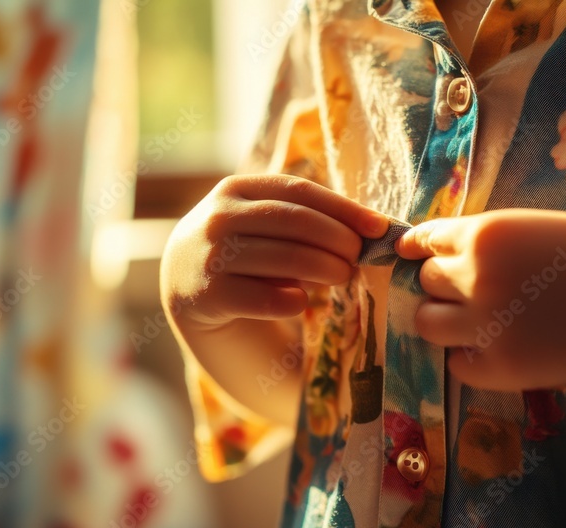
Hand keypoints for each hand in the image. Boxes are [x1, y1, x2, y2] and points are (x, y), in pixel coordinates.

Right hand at [160, 174, 388, 331]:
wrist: (186, 289)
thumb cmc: (245, 252)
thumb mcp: (264, 223)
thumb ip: (306, 219)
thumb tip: (374, 228)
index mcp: (236, 189)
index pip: (299, 191)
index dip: (344, 208)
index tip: (379, 227)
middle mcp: (218, 218)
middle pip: (293, 221)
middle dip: (337, 238)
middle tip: (360, 255)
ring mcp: (208, 256)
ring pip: (282, 258)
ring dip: (324, 267)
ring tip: (344, 275)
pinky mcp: (206, 296)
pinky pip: (262, 298)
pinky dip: (290, 300)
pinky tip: (302, 300)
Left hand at [396, 209, 565, 390]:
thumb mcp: (536, 228)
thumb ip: (489, 241)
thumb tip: (440, 256)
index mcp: (484, 233)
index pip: (423, 241)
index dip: (423, 252)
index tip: (420, 260)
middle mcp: (476, 277)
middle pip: (425, 283)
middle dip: (443, 288)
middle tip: (474, 295)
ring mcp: (487, 325)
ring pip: (428, 324)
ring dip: (446, 323)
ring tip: (478, 324)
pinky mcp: (503, 368)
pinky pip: (458, 365)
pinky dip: (471, 360)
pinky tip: (502, 349)